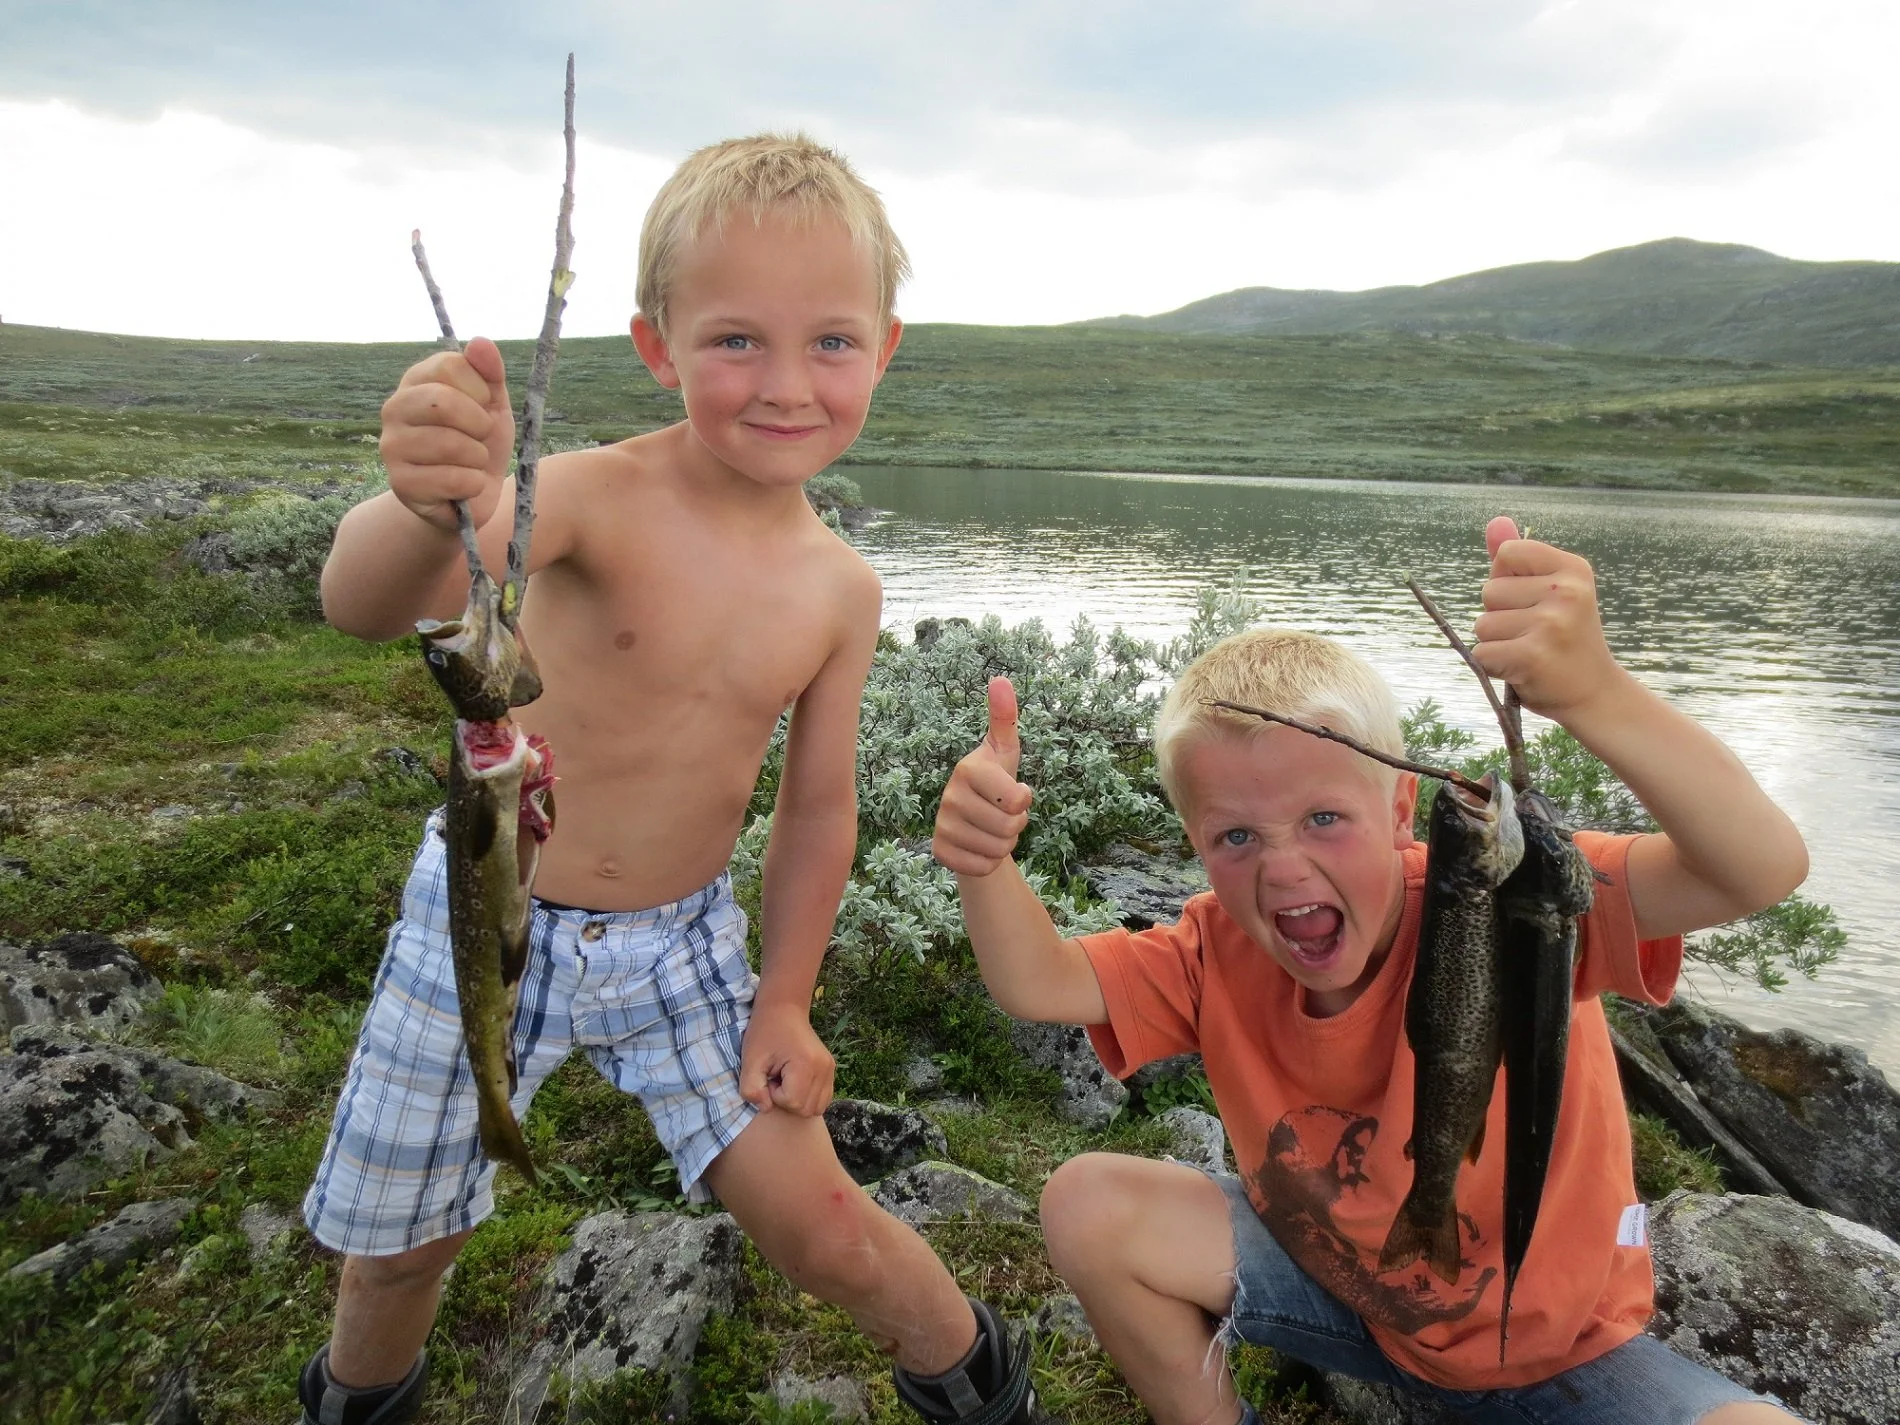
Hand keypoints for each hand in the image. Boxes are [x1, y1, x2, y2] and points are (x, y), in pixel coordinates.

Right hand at [378, 336, 515, 534]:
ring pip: (450, 444)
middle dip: (479, 424)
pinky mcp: (400, 483)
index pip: (450, 365)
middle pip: (443, 402)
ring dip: (477, 458)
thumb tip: (481, 342)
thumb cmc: (478, 442)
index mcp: (416, 381)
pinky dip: (472, 484)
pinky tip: (465, 486)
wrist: (468, 496)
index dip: (480, 389)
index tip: (483, 407)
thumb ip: (489, 373)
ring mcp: (392, 446)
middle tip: (480, 437)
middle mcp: (395, 408)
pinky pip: (451, 479)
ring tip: (472, 463)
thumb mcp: (492, 405)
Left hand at [738, 1001, 835, 1116]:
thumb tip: (766, 1108)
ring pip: (816, 1108)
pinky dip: (807, 1098)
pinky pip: (822, 1099)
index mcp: (806, 1064)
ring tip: (785, 1080)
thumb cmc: (765, 1032)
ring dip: (797, 1101)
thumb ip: (751, 1089)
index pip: (791, 1102)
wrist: (784, 1009)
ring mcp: (830, 1070)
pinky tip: (795, 1082)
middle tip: (775, 1078)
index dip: (774, 1094)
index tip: (769, 1075)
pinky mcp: (831, 1070)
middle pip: (805, 1109)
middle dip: (786, 1100)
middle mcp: (824, 1069)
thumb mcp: (750, 1060)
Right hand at [932, 676, 1033, 876]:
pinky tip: (979, 846)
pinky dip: (988, 862)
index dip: (1024, 801)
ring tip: (992, 828)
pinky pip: (982, 866)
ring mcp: (941, 824)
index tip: (1014, 792)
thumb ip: (1005, 717)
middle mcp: (949, 795)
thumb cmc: (996, 782)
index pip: (1018, 799)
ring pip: (999, 849)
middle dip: (1016, 825)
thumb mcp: (1005, 751)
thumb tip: (1001, 679)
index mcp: (967, 768)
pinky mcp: (940, 851)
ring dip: (1004, 843)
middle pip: (1011, 827)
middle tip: (1002, 814)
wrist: (974, 822)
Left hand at [1472, 516, 1622, 720]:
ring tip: (1531, 651)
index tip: (1533, 600)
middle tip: (1536, 634)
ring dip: (1497, 642)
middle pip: (1489, 591)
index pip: (1507, 553)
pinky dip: (1494, 665)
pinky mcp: (1532, 655)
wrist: (1594, 693)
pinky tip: (1523, 669)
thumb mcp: (1549, 591)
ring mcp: (1550, 623)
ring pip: (1482, 624)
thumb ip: (1518, 559)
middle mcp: (1565, 591)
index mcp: (1572, 569)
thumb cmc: (1566, 639)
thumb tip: (1494, 522)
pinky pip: (1482, 653)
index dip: (1507, 579)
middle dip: (1500, 615)